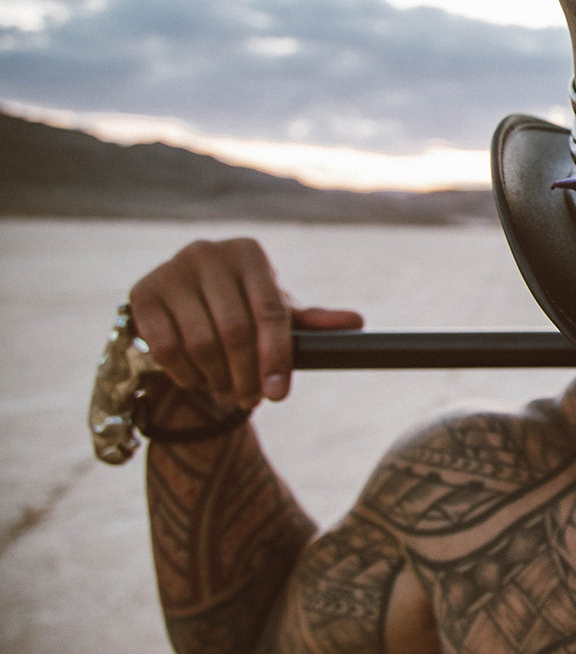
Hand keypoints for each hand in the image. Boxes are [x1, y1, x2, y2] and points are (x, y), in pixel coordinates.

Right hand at [127, 238, 362, 410]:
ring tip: (228, 391)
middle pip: (235, 331)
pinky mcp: (141, 294)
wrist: (185, 300)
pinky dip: (185, 374)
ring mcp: (170, 271)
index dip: (276, 357)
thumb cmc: (241, 305)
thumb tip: (357, 323)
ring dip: (217, 378)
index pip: (270, 312)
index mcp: (249, 253)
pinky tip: (199, 380)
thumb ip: (313, 320)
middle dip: (246, 374)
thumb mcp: (276, 310)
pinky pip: (166, 348)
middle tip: (252, 399)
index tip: (279, 393)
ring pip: (201, 343)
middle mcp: (208, 253)